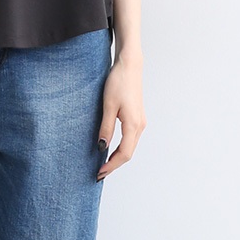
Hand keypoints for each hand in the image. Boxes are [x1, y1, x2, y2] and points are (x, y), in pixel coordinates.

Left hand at [97, 52, 145, 179]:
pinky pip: (130, 139)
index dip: (111, 166)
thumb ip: (106, 128)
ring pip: (130, 146)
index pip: (123, 154)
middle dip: (114, 164)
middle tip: (99, 173)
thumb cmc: (118, 82)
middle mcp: (140, 126)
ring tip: (103, 164)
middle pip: (128, 153)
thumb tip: (102, 147)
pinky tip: (111, 148)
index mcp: (133, 125)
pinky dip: (121, 148)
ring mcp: (140, 122)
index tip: (99, 173)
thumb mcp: (108, 106)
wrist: (130, 66)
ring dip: (117, 157)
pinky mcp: (137, 117)